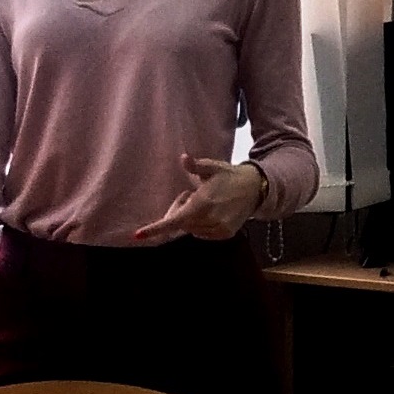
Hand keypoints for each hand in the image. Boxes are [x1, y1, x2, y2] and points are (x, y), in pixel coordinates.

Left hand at [131, 154, 268, 245]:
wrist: (256, 188)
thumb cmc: (229, 176)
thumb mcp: (212, 168)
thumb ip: (196, 166)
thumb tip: (183, 158)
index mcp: (202, 203)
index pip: (175, 220)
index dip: (156, 228)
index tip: (138, 235)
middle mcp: (209, 219)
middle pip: (181, 223)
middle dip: (180, 211)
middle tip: (189, 195)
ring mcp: (218, 228)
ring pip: (192, 229)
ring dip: (191, 219)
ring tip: (205, 203)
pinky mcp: (225, 234)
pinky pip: (203, 233)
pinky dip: (201, 225)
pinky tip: (212, 212)